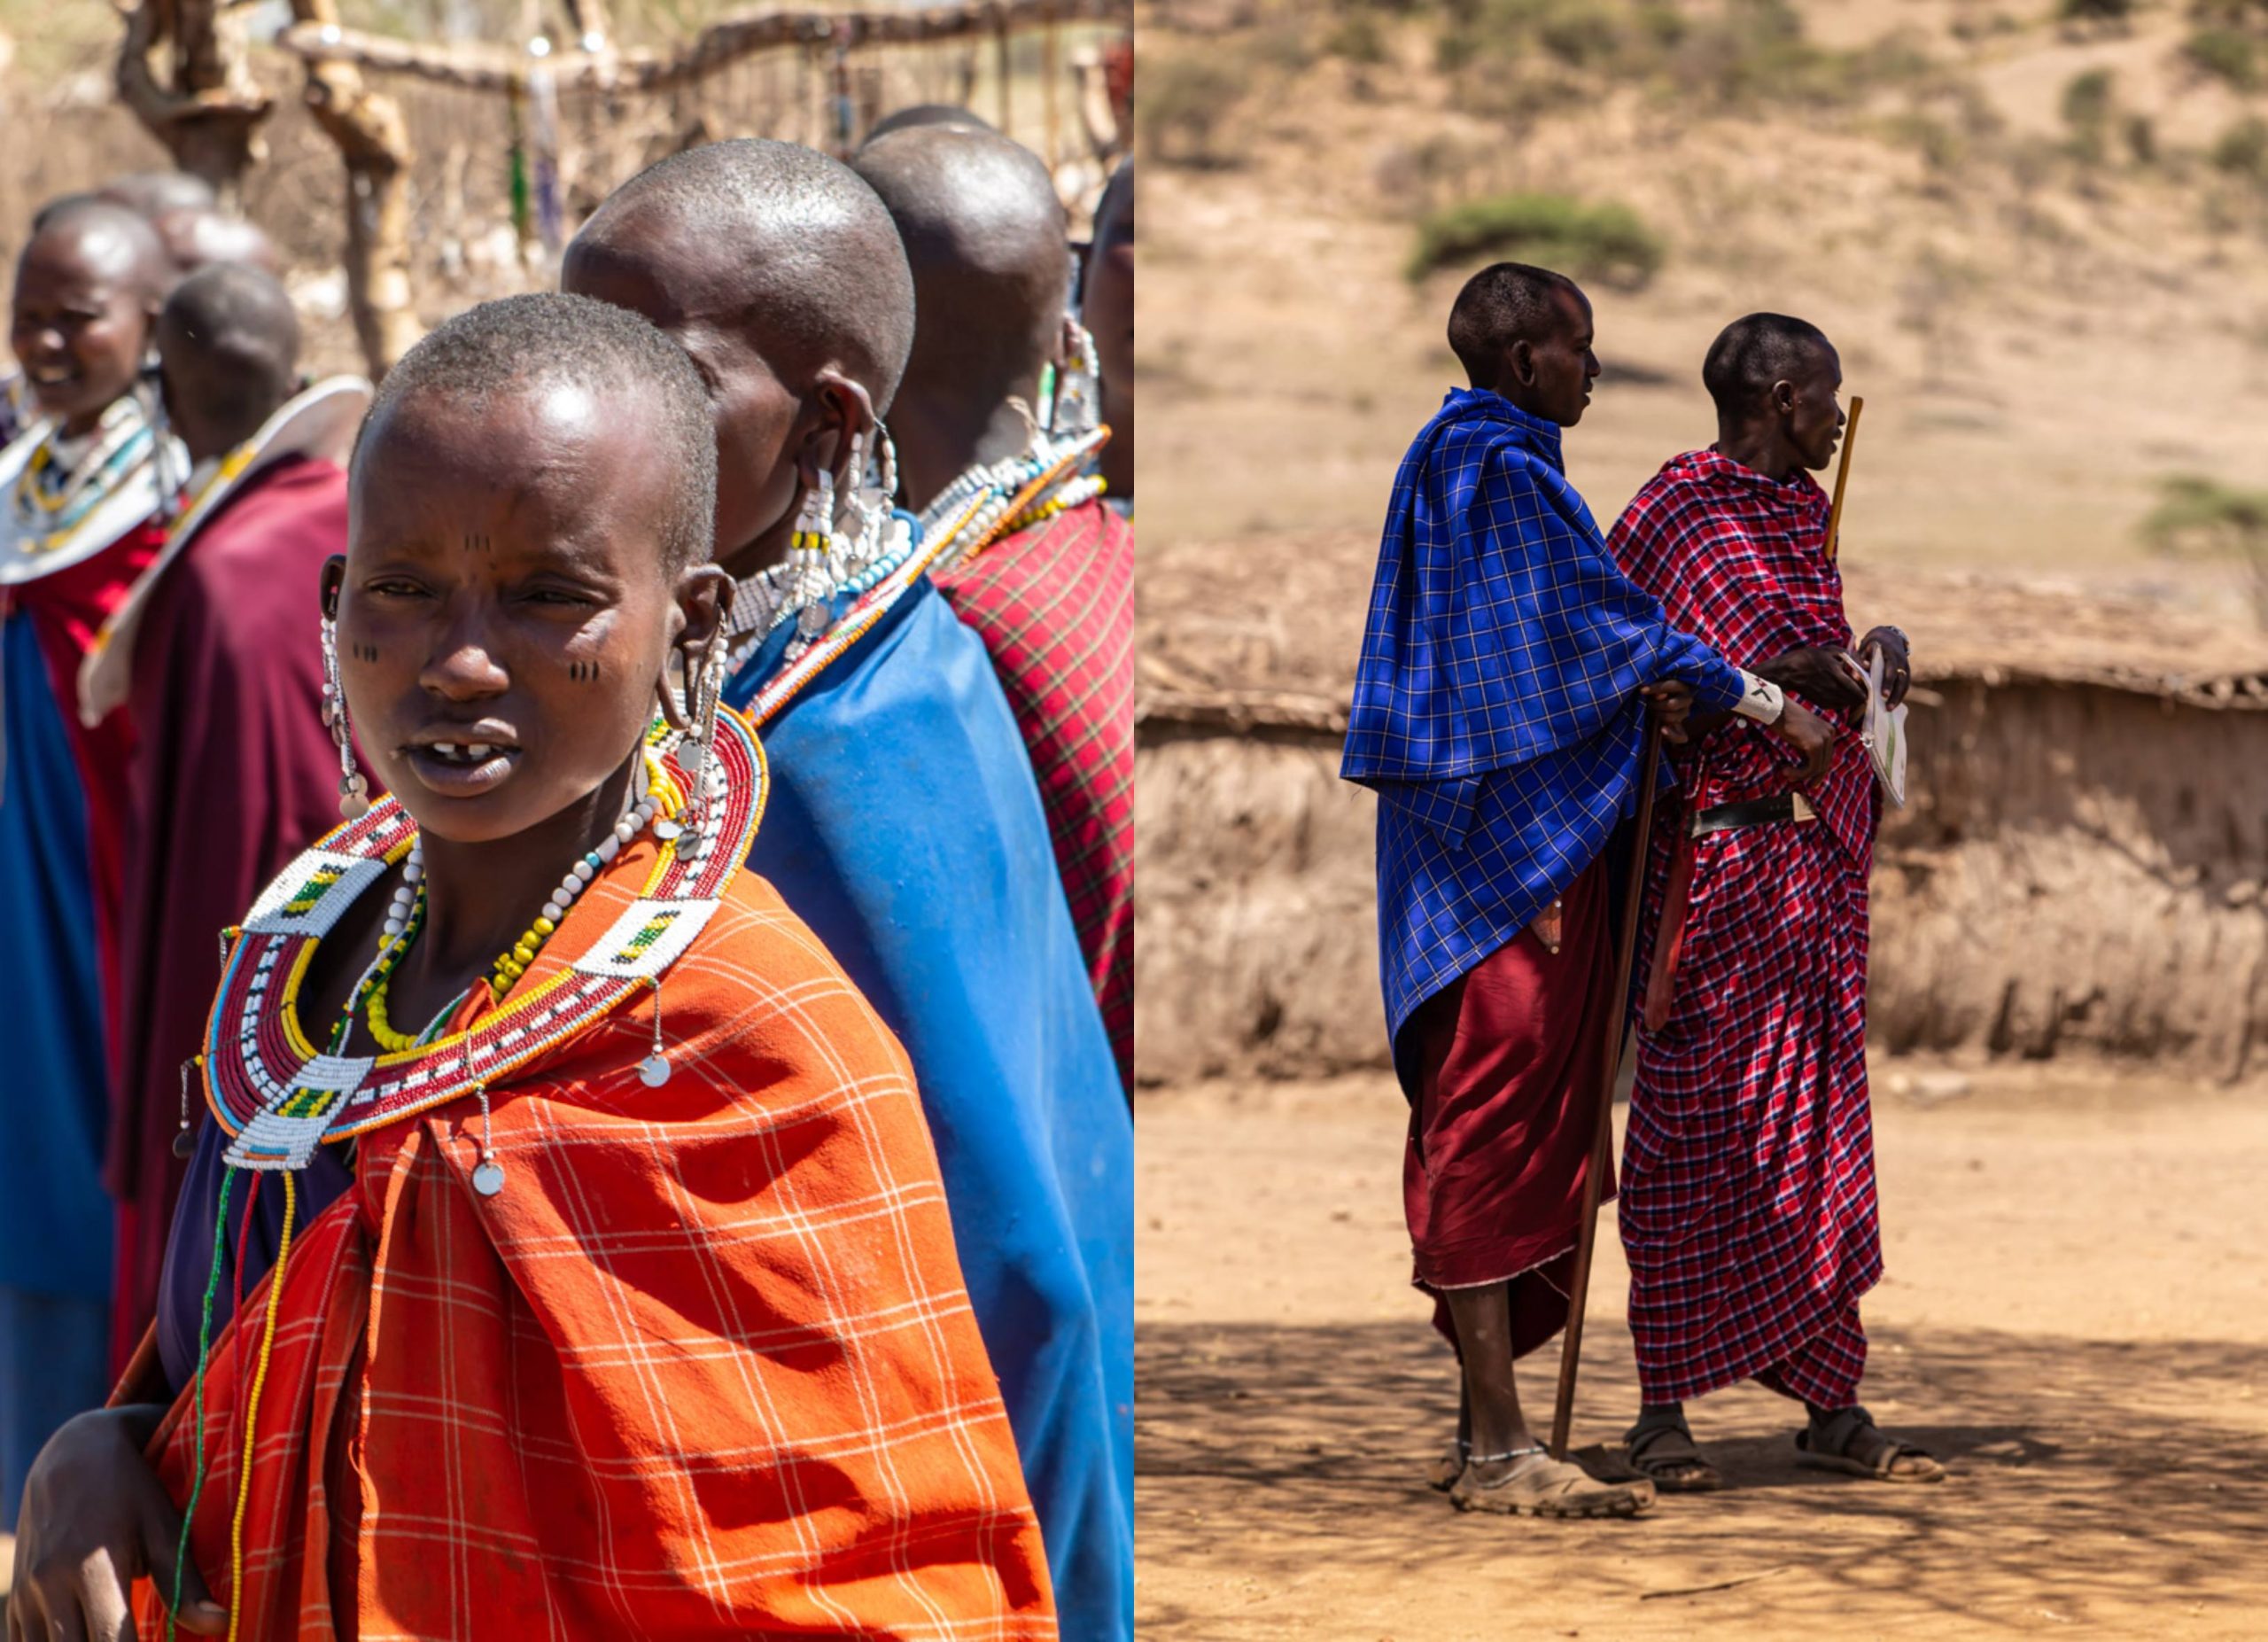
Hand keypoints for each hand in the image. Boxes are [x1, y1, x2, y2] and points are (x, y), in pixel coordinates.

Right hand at [7, 1405, 227, 1639]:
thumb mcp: (163, 1527)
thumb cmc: (130, 1491)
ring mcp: (26, 1594)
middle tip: (138, 1641)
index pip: (111, 1641)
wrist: (74, 1455)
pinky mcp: (15, 1600)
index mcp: (92, 1568)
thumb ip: (185, 1583)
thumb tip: (222, 1624)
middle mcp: (49, 1585)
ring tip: (111, 1637)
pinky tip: (82, 1638)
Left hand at [1637, 679, 1691, 744]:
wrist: (1651, 708)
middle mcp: (1686, 700)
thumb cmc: (1651, 694)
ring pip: (1671, 718)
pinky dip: (1671, 735)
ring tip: (1650, 712)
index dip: (1657, 688)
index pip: (1673, 685)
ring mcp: (1684, 714)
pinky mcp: (1681, 730)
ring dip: (1657, 716)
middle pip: (1672, 705)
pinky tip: (1662, 730)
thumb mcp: (1652, 689)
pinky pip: (1681, 737)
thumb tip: (1658, 696)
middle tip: (1647, 704)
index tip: (1642, 690)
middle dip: (1655, 705)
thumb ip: (1655, 689)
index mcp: (1681, 687)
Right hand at [1755, 645, 1866, 712]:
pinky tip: (1839, 692)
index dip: (1868, 688)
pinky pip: (1839, 705)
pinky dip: (1843, 701)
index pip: (1860, 688)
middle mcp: (1834, 689)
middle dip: (1862, 693)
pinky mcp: (1823, 704)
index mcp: (1837, 674)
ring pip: (1849, 703)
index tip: (1870, 684)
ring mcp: (1828, 698)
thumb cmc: (1810, 658)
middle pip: (1857, 698)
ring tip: (1852, 689)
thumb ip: (1852, 657)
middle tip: (1863, 687)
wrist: (1788, 672)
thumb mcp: (1831, 650)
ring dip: (1854, 698)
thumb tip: (1868, 665)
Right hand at [1768, 696, 1836, 784]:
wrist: (1777, 711)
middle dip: (1812, 776)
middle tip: (1798, 782)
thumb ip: (1807, 749)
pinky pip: (1812, 767)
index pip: (1827, 756)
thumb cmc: (1784, 721)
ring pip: (1818, 767)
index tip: (1811, 782)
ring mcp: (1824, 739)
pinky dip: (1800, 773)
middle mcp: (1830, 734)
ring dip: (1801, 775)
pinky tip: (1786, 771)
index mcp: (1828, 730)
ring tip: (1786, 775)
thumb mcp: (1800, 736)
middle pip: (1825, 763)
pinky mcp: (1816, 745)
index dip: (1819, 771)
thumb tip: (1808, 770)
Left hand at [1857, 626, 1911, 707]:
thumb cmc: (1871, 646)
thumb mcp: (1864, 649)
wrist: (1887, 637)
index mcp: (1889, 653)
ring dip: (1898, 697)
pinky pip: (1905, 685)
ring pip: (1904, 683)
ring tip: (1889, 709)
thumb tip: (1857, 677)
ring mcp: (1905, 666)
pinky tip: (1893, 705)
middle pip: (1900, 679)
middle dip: (1893, 693)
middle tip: (1887, 706)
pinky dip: (1900, 695)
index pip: (1890, 669)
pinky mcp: (1907, 672)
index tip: (1882, 694)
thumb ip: (1860, 661)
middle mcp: (1900, 659)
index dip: (1887, 682)